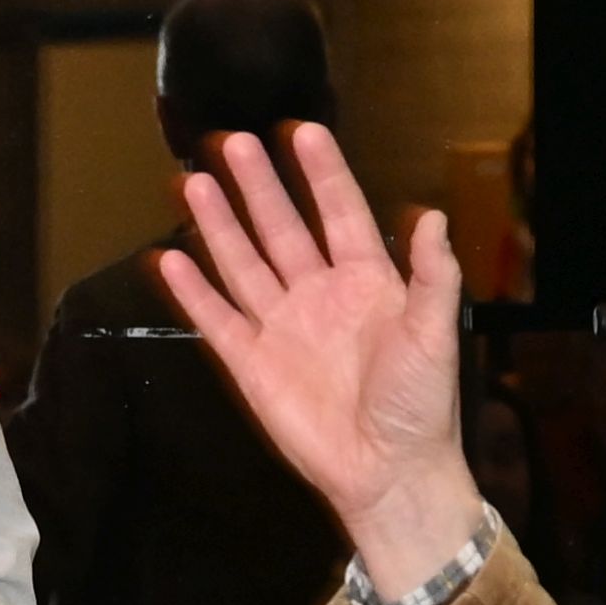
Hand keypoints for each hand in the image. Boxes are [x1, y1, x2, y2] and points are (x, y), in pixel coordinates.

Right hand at [150, 123, 485, 595]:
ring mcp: (281, 326)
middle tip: (233, 144)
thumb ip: (431, 276)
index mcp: (368, 281)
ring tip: (194, 184)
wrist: (388, 472)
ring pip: (243, 263)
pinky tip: (171, 259)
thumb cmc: (419, 405)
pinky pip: (217, 319)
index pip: (341, 213)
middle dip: (258, 187)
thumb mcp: (434, 335)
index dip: (323, 174)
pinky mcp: (251, 363)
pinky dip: (193, 291)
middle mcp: (319, 294)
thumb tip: (433, 217)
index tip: (303, 132)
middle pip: (282, 228)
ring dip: (219, 225)